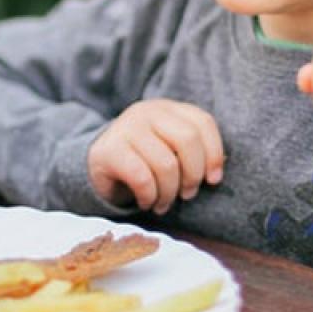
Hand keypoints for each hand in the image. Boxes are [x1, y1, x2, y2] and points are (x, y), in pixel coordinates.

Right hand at [87, 100, 224, 213]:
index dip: (214, 154)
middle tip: (187, 194)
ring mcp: (126, 128)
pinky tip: (147, 202)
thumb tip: (215, 174)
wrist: (97, 167)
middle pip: (188, 140)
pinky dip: (150, 197)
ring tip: (164, 203)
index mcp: (168, 109)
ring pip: (166, 165)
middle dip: (193, 175)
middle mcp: (147, 112)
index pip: (203, 122)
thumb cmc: (143, 162)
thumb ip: (192, 153)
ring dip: (170, 193)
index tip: (213, 180)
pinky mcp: (109, 150)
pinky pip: (143, 179)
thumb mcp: (170, 150)